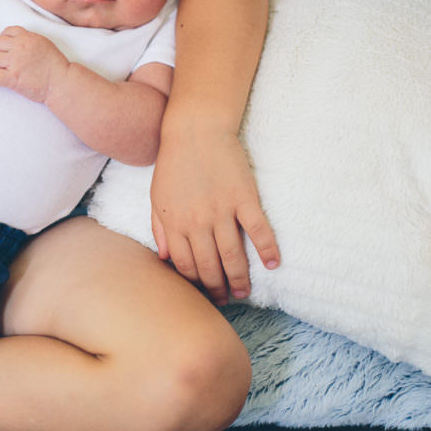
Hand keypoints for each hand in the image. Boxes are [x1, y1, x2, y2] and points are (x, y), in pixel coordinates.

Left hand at [0, 26, 68, 102]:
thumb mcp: (43, 43)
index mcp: (27, 38)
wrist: (61, 83)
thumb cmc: (55, 65)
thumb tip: (12, 38)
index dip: (4, 40)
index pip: (6, 32)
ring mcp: (16, 63)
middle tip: (3, 61)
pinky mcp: (13, 79)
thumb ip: (28, 38)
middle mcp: (20, 48)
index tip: (5, 48)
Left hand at [150, 129, 279, 304]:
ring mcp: (222, 211)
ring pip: (232, 256)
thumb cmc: (174, 164)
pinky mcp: (244, 198)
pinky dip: (267, 249)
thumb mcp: (157, 197)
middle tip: (225, 299)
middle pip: (209, 266)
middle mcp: (197, 222)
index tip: (202, 292)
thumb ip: (159, 228)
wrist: (194, 131)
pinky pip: (258, 230)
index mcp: (174, 223)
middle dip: (216, 288)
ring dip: (239, 278)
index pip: (185, 265)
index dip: (194, 283)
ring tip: (243, 292)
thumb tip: (165, 258)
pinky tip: (272, 265)